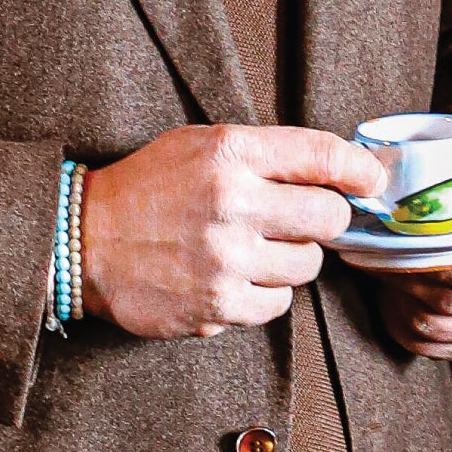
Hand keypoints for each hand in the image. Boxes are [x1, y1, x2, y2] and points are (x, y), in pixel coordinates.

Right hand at [78, 123, 385, 339]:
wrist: (80, 241)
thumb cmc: (147, 189)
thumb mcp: (200, 145)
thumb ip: (264, 154)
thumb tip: (335, 171)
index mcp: (229, 153)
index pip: (322, 155)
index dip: (359, 169)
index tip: (371, 180)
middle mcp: (232, 203)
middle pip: (329, 218)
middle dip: (324, 220)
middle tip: (301, 221)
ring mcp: (225, 259)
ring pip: (307, 265)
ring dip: (292, 260)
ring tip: (255, 249)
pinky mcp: (217, 305)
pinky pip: (277, 304)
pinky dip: (265, 294)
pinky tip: (236, 278)